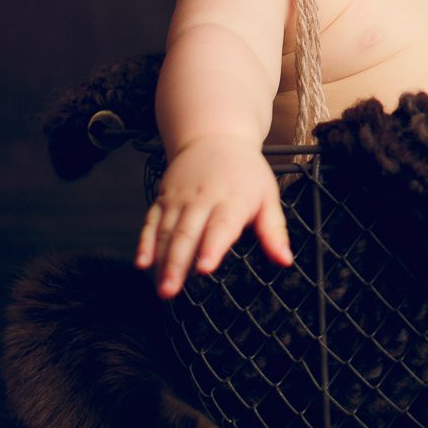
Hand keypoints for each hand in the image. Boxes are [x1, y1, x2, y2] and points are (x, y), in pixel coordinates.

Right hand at [134, 142, 291, 298]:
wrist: (216, 136)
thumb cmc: (245, 172)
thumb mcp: (268, 196)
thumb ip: (274, 231)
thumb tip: (285, 260)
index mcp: (232, 199)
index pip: (221, 226)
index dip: (212, 247)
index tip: (204, 268)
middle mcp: (202, 199)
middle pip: (187, 233)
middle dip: (177, 264)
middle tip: (171, 291)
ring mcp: (179, 198)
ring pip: (166, 231)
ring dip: (161, 260)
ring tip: (160, 288)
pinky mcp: (163, 198)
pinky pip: (151, 222)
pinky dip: (144, 242)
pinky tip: (142, 262)